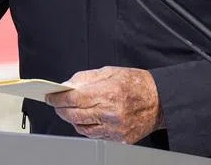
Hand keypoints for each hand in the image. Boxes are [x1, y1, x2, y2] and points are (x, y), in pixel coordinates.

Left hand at [44, 66, 162, 143]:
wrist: (160, 100)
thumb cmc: (137, 83)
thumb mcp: (110, 72)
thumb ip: (86, 79)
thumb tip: (67, 85)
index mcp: (108, 93)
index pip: (74, 99)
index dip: (58, 98)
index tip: (50, 96)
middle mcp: (111, 113)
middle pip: (74, 115)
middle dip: (61, 109)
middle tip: (56, 104)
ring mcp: (115, 129)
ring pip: (82, 128)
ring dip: (72, 119)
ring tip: (70, 111)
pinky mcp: (119, 139)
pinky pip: (94, 136)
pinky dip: (86, 127)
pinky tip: (86, 119)